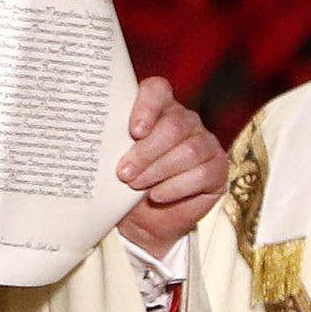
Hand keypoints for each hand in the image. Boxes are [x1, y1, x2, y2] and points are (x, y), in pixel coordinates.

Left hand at [114, 78, 227, 260]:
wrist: (145, 221)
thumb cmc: (127, 185)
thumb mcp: (114, 162)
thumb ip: (111, 145)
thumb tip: (93, 141)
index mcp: (158, 110)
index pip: (157, 90)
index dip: (147, 106)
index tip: (134, 131)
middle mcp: (185, 121)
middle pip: (173, 126)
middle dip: (146, 152)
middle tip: (124, 172)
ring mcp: (205, 143)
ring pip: (189, 150)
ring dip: (159, 170)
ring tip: (137, 185)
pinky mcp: (217, 168)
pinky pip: (202, 173)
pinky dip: (176, 187)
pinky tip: (157, 195)